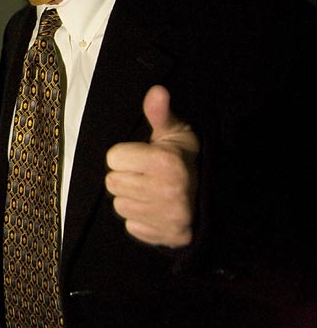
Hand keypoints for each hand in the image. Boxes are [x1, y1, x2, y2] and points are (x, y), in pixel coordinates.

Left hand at [105, 85, 198, 247]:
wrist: (214, 197)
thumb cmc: (186, 159)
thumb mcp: (175, 133)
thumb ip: (159, 113)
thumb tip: (156, 90)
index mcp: (165, 163)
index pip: (112, 157)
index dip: (125, 155)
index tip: (143, 156)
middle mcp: (166, 191)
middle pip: (112, 182)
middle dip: (126, 176)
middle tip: (146, 175)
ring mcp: (167, 217)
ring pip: (119, 205)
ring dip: (131, 198)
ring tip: (152, 191)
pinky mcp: (166, 237)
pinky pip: (132, 226)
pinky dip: (140, 219)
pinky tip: (156, 210)